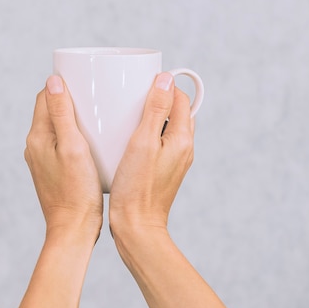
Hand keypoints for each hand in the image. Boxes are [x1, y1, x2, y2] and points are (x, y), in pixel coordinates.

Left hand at [24, 75, 102, 239]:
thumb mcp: (73, 148)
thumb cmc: (77, 192)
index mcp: (38, 137)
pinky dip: (76, 135)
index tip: (85, 78)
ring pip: (57, 127)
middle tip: (96, 93)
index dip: (62, 84)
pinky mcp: (53, 171)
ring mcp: (43, 160)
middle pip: (51, 110)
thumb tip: (53, 80)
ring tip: (98, 114)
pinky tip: (94, 140)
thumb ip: (62, 114)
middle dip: (70, 98)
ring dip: (74, 117)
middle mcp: (35, 146)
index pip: (45, 97)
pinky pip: (62, 144)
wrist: (73, 231)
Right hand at [109, 72, 194, 233]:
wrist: (136, 227)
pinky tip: (125, 139)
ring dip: (150, 117)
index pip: (181, 99)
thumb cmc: (136, 188)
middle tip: (132, 94)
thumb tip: (165, 80)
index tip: (141, 81)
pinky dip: (145, 135)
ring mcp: (173, 161)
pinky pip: (157, 143)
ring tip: (127, 114)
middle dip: (157, 99)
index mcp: (182, 139)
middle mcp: (183, 149)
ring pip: (165, 128)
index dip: (164, 85)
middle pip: (175, 112)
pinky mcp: (161, 171)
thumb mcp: (142, 142)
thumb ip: (156, 110)